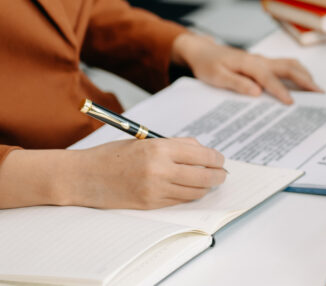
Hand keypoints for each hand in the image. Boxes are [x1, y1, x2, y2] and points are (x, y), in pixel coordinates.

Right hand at [60, 138, 225, 208]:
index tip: (220, 159)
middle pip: (203, 175)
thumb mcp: (145, 141)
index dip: (216, 158)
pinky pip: (179, 201)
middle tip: (222, 174)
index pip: (202, 154)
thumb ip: (174, 145)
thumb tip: (202, 151)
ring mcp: (155, 189)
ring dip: (206, 187)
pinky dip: (189, 195)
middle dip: (218, 175)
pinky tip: (192, 190)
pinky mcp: (150, 204)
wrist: (82, 176)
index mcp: (159, 148)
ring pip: (194, 191)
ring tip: (210, 182)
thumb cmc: (113, 155)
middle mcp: (160, 169)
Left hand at [171, 33, 321, 104]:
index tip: (291, 103)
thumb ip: (237, 83)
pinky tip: (302, 84)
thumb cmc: (208, 64)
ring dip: (305, 75)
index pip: (269, 78)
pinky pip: (285, 67)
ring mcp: (263, 61)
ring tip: (316, 90)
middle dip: (306, 80)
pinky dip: (298, 74)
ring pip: (290, 65)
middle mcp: (260, 60)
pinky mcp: (263, 63)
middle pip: (289, 68)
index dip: (281, 90)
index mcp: (249, 63)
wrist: (203, 51)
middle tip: (320, 94)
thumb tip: (257, 92)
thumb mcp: (216, 77)